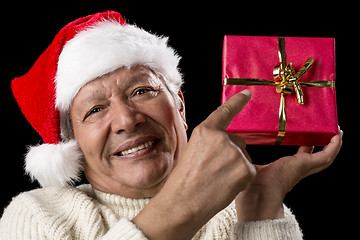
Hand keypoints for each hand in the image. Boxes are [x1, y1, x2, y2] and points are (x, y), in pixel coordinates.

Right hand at [133, 90, 255, 239]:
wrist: (184, 202)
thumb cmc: (184, 180)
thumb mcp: (193, 150)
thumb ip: (210, 141)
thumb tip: (226, 143)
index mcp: (205, 131)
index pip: (225, 112)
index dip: (237, 101)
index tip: (248, 93)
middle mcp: (221, 138)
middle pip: (237, 141)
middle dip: (231, 154)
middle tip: (213, 170)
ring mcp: (234, 153)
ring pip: (243, 157)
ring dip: (235, 167)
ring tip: (216, 179)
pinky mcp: (245, 168)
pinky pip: (248, 170)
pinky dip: (241, 179)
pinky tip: (225, 186)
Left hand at [236, 128, 342, 221]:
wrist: (257, 197)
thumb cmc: (251, 187)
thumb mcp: (250, 165)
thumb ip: (245, 157)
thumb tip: (236, 146)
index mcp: (285, 170)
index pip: (299, 158)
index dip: (305, 148)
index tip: (306, 138)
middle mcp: (296, 169)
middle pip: (314, 157)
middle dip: (321, 145)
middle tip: (326, 132)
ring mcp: (303, 168)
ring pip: (323, 157)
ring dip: (331, 145)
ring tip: (335, 131)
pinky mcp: (305, 165)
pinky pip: (325, 156)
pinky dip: (333, 147)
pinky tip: (337, 136)